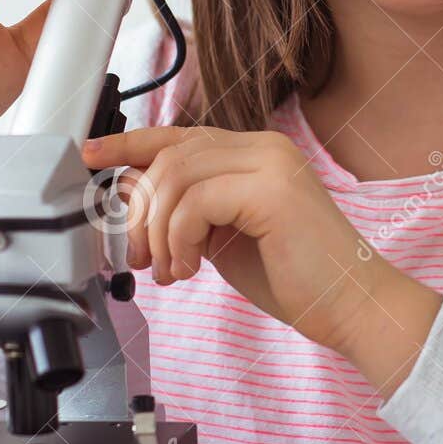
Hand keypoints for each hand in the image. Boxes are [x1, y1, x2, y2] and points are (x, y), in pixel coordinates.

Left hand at [82, 123, 395, 356]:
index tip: (90, 156)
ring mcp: (270, 163)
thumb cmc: (295, 278)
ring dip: (157, 232)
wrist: (352, 307)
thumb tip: (127, 194)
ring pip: (175, 178)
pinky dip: (179, 239)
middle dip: (139, 211)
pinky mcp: (272, 189)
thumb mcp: (221, 238)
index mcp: (254, 152)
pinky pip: (195, 203)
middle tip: (140, 258)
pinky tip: (193, 269)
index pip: (178, 136)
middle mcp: (263, 147)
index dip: (128, 144)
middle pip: (169, 157)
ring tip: (172, 271)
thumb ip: (183, 212)